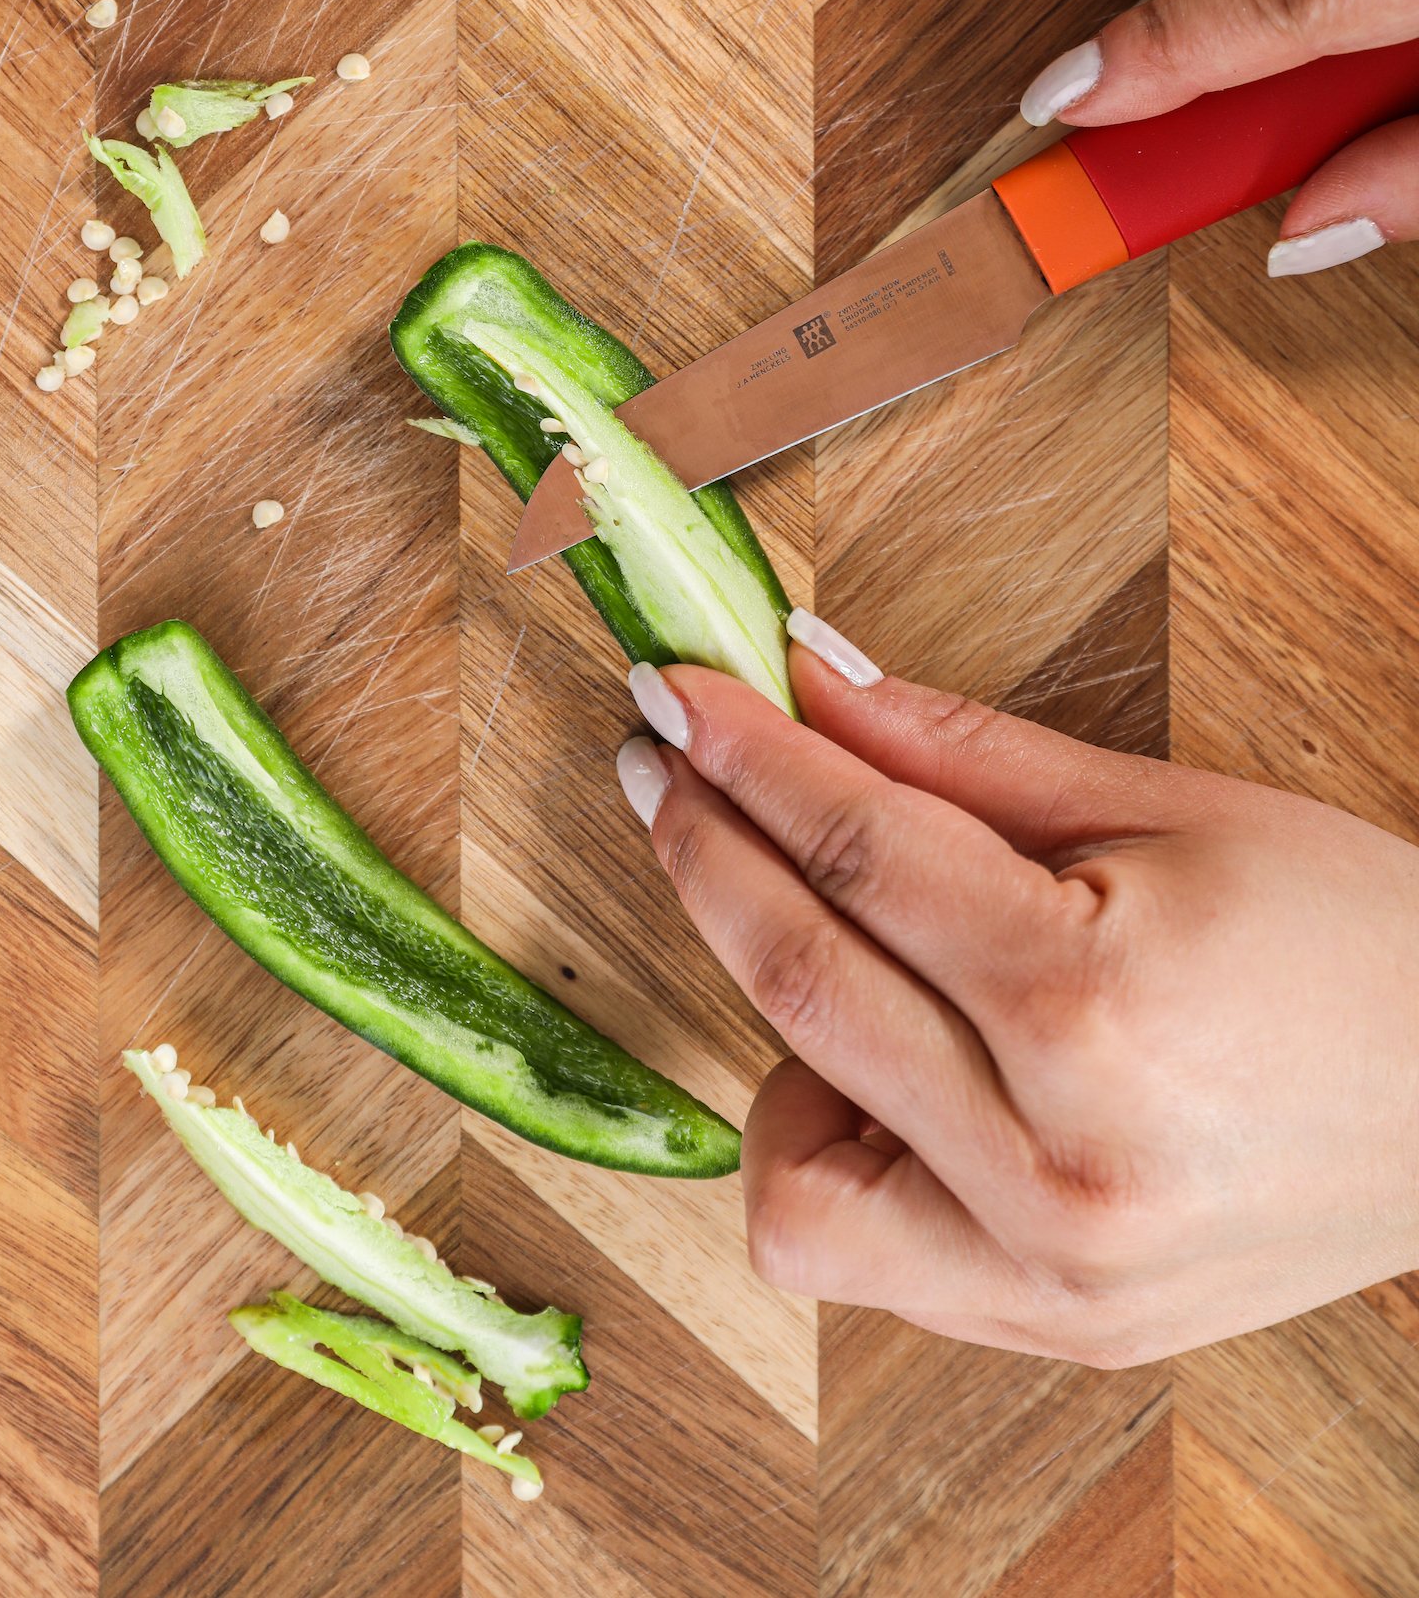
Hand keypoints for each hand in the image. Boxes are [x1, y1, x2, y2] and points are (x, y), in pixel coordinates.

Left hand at [615, 613, 1418, 1365]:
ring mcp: (1047, 1275)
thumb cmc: (1353, 940)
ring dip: (772, 1043)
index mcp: (1094, 1007)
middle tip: (658, 762)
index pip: (856, 852)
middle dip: (703, 849)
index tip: (674, 694)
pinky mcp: (1049, 1330)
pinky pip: (859, 1256)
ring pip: (789, 1177)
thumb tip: (808, 678)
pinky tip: (890, 1079)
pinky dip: (837, 1154)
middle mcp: (1054, 1166)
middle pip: (799, 984)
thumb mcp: (1170, 809)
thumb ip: (962, 755)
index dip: (746, 757)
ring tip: (846, 964)